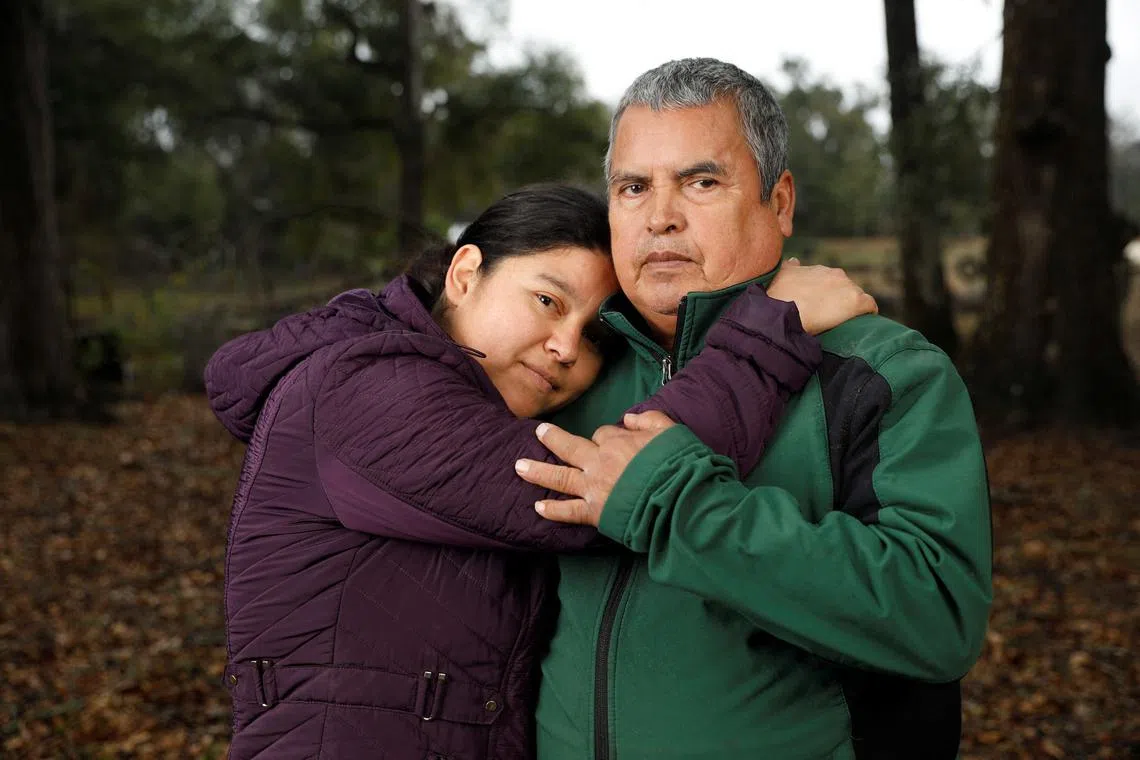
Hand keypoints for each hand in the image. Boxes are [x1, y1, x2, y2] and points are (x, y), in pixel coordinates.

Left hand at [514, 411, 674, 525]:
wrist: (679, 499)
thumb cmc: (678, 464)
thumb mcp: (670, 430)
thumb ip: (649, 420)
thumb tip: (628, 418)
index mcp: (618, 441)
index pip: (603, 434)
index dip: (605, 437)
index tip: (612, 443)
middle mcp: (600, 462)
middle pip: (569, 446)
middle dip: (552, 439)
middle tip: (538, 433)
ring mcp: (594, 487)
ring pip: (559, 476)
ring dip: (538, 472)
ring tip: (519, 467)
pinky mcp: (595, 512)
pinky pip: (569, 511)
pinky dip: (553, 510)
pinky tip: (538, 507)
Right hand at [766, 258, 877, 333]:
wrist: (784, 314)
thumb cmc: (777, 298)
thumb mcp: (780, 276)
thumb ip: (789, 267)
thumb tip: (794, 260)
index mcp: (818, 270)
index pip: (830, 281)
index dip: (826, 294)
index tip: (821, 305)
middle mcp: (835, 274)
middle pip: (844, 288)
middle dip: (839, 299)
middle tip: (829, 315)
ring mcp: (848, 287)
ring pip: (856, 296)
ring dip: (851, 307)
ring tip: (843, 321)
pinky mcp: (858, 301)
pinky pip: (870, 306)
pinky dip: (868, 312)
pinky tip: (862, 321)